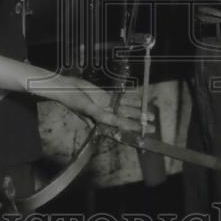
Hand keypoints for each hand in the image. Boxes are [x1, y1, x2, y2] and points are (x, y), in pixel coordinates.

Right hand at [36, 76, 154, 133]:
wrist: (67, 87)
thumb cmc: (74, 101)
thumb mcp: (88, 109)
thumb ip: (101, 115)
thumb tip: (115, 121)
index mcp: (101, 123)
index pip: (120, 129)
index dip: (132, 132)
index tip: (144, 134)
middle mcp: (106, 116)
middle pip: (126, 120)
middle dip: (139, 123)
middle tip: (153, 124)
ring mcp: (107, 106)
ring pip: (126, 110)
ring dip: (138, 111)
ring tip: (151, 113)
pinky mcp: (107, 96)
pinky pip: (121, 98)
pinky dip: (130, 98)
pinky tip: (140, 99)